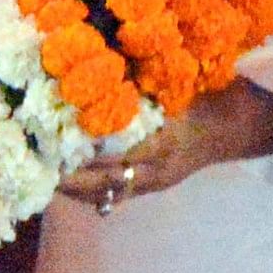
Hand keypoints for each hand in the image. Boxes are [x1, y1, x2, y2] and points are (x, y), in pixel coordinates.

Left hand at [57, 79, 272, 211]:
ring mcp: (158, 180)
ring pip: (113, 193)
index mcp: (167, 137)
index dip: (92, 154)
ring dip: (80, 190)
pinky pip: (119, 197)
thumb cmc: (196, 99)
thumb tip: (96, 75)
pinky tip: (69, 188)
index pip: (124, 153)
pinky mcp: (154, 187)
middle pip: (113, 180)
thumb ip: (138, 88)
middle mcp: (161, 165)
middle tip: (45, 170)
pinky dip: (93, 194)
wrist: (227, 130)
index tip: (62, 147)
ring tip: (48, 180)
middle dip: (77, 179)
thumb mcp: (171, 88)